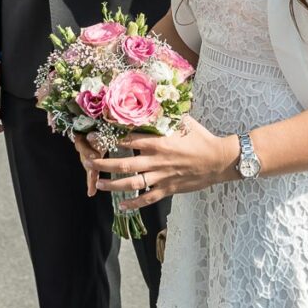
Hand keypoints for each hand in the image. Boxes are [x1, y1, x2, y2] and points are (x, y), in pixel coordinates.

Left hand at [75, 118, 238, 206]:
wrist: (218, 160)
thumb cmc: (201, 138)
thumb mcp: (184, 121)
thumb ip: (166, 115)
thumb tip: (153, 102)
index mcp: (160, 142)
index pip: (130, 139)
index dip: (111, 138)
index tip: (96, 136)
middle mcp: (157, 160)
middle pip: (125, 163)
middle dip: (105, 163)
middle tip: (89, 162)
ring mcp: (162, 177)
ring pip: (133, 184)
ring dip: (114, 185)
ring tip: (100, 184)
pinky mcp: (168, 189)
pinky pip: (148, 198)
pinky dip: (134, 203)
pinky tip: (122, 205)